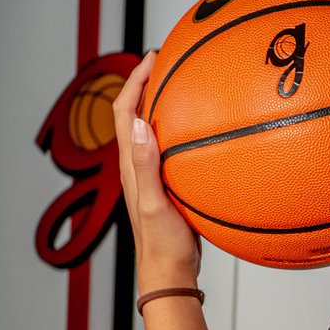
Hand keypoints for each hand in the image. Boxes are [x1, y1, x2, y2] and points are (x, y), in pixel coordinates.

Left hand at [113, 51, 200, 289]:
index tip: (152, 58)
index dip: (133, 81)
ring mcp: (153, 174)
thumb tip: (138, 124)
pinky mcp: (168, 184)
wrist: (170, 271)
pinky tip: (206, 131)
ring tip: (184, 86)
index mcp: (130, 165)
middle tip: (168, 62)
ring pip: (152, 129)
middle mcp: (137, 165)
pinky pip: (171, 147)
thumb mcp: (155, 203)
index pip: (123, 112)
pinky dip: (181, 130)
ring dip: (162, 104)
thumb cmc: (162, 243)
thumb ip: (146, 165)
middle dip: (146, 83)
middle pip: (134, 114)